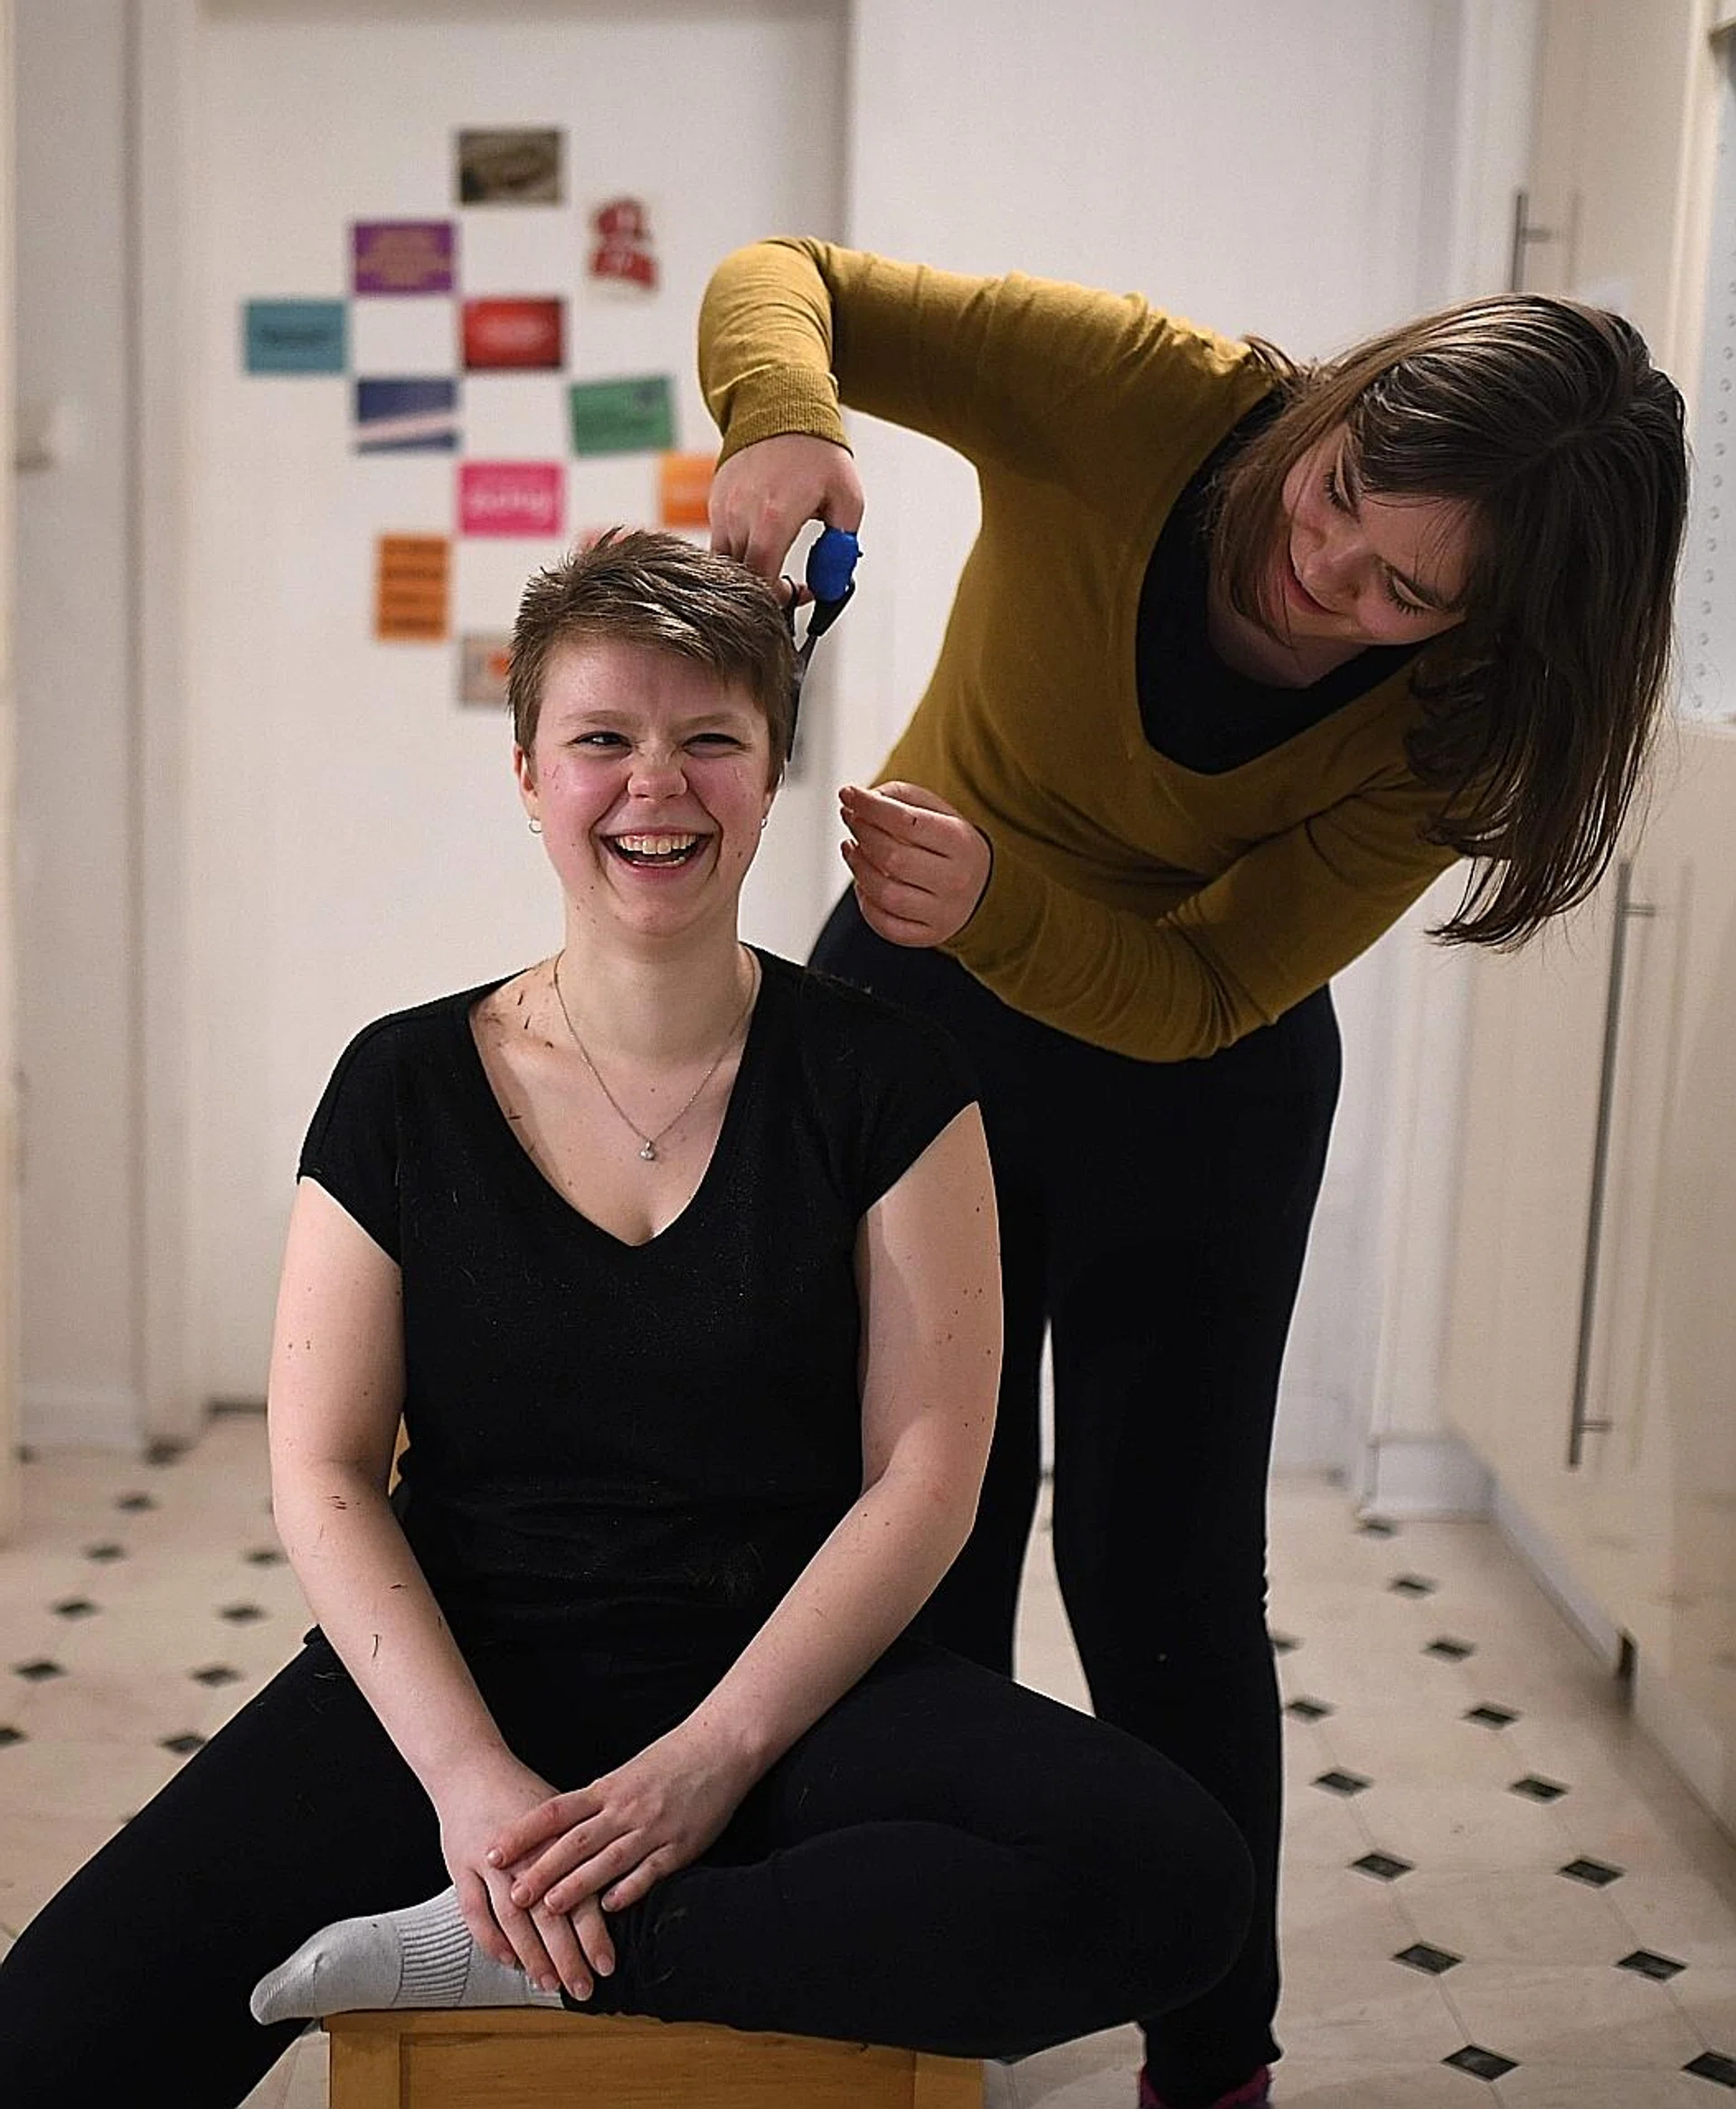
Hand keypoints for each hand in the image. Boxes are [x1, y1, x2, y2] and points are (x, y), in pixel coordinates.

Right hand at [435, 1749, 616, 2001]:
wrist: (471, 1768)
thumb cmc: (521, 1795)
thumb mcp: (559, 1816)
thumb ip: (578, 1854)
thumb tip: (609, 1893)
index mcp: (556, 1840)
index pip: (580, 1895)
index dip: (594, 1934)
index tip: (606, 1965)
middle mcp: (526, 1853)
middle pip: (549, 1915)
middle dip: (567, 1957)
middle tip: (582, 1988)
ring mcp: (490, 1863)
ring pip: (513, 1918)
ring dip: (532, 1956)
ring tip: (548, 1983)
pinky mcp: (461, 1867)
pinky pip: (475, 1913)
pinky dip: (491, 1940)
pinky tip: (508, 1960)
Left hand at [487, 1719, 756, 1922]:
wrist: (720, 1745)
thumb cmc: (671, 1760)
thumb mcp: (626, 1775)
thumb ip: (596, 1803)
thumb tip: (559, 1830)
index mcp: (607, 1789)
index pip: (554, 1812)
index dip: (522, 1834)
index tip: (492, 1852)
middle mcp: (624, 1808)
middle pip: (575, 1842)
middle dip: (542, 1870)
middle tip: (512, 1895)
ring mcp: (651, 1828)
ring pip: (607, 1860)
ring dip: (578, 1886)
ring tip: (550, 1907)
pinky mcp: (680, 1845)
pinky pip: (651, 1870)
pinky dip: (630, 1888)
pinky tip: (612, 1907)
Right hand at [709, 435, 864, 587]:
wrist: (779, 407)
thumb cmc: (814, 450)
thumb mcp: (847, 499)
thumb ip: (841, 547)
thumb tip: (831, 581)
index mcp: (773, 518)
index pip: (764, 583)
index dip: (781, 599)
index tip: (801, 591)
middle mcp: (741, 517)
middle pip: (741, 579)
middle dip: (766, 589)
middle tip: (789, 582)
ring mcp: (723, 510)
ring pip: (727, 564)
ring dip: (751, 571)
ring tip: (775, 558)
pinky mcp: (715, 503)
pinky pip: (721, 542)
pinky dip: (739, 551)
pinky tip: (761, 538)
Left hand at [839, 781, 992, 947]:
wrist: (982, 886)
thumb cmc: (950, 846)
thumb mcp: (937, 811)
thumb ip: (901, 797)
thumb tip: (860, 799)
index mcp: (960, 842)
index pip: (907, 821)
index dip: (871, 806)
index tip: (849, 794)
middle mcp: (955, 880)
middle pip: (892, 858)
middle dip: (862, 834)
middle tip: (851, 819)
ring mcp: (943, 912)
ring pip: (885, 894)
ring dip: (858, 868)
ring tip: (852, 849)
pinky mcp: (929, 935)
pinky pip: (886, 925)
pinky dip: (866, 904)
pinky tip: (863, 884)